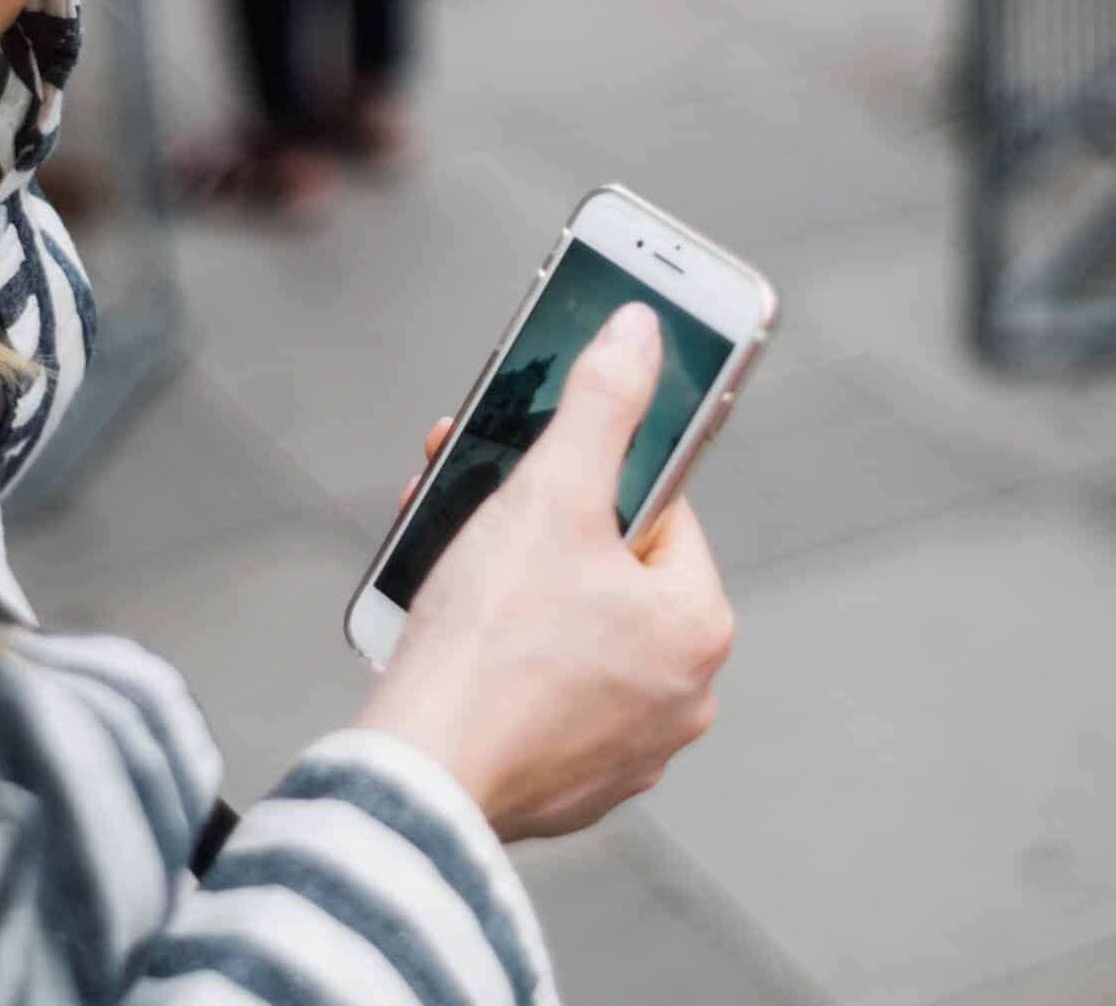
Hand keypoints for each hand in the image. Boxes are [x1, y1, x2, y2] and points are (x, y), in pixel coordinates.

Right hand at [358, 304, 735, 840]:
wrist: (416, 778)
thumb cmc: (487, 642)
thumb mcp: (549, 493)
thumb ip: (601, 403)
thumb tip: (640, 331)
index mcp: (699, 627)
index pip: (657, 515)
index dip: (586, 485)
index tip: (536, 477)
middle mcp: (683, 696)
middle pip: (610, 575)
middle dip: (539, 538)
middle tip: (480, 522)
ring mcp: (628, 750)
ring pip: (573, 634)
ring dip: (517, 595)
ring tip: (457, 577)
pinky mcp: (572, 785)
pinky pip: (544, 696)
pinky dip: (506, 665)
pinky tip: (460, 648)